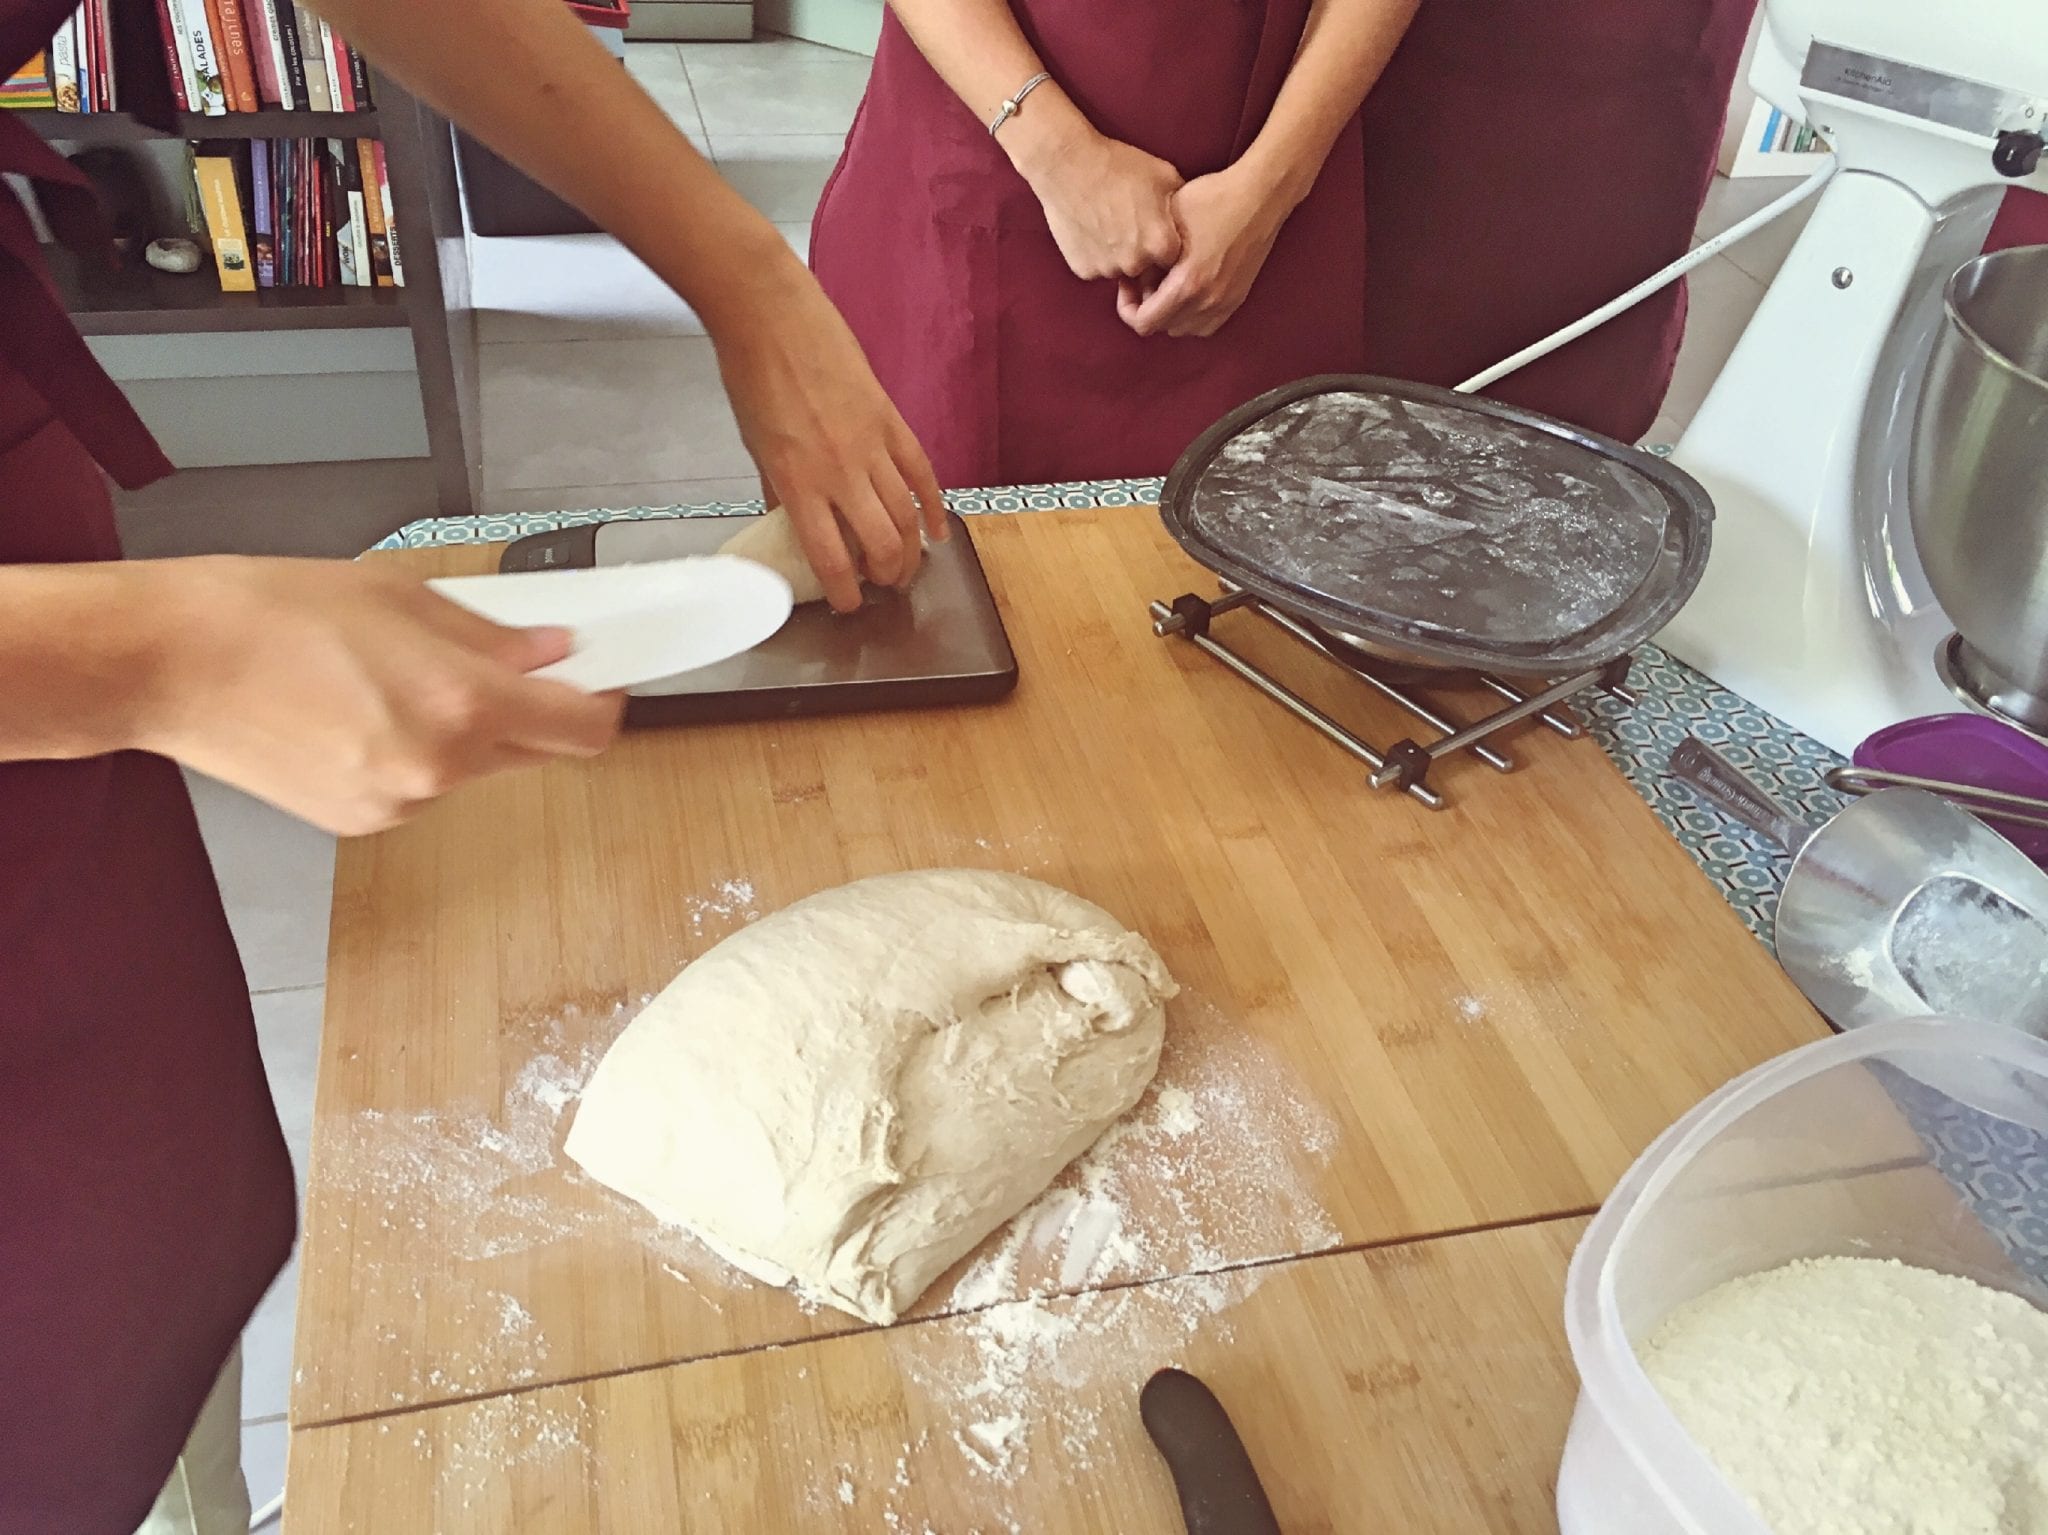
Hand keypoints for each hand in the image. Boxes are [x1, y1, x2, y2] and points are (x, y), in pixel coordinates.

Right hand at [134, 557, 622, 835]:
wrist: (170, 663)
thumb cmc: (267, 614)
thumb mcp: (402, 596)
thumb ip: (493, 634)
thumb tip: (551, 651)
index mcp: (460, 704)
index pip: (581, 730)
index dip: (604, 704)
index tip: (602, 683)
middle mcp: (439, 768)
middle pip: (535, 754)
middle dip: (533, 711)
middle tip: (509, 666)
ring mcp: (399, 803)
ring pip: (475, 770)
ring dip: (467, 732)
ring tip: (397, 680)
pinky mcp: (361, 821)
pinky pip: (422, 786)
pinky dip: (416, 753)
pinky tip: (360, 713)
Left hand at [711, 256, 948, 611]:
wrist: (770, 316)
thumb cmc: (751, 376)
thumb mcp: (754, 444)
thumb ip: (777, 488)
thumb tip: (787, 518)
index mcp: (797, 483)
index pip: (831, 557)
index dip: (845, 591)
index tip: (848, 604)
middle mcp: (839, 472)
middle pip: (881, 543)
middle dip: (887, 575)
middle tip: (884, 585)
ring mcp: (870, 445)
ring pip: (906, 514)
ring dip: (911, 550)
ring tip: (908, 567)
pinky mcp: (889, 419)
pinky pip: (920, 473)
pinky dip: (932, 506)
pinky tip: (937, 529)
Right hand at [1014, 123, 1183, 281]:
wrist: (1068, 164)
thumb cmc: (1118, 164)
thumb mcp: (1164, 174)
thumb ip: (1180, 203)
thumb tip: (1190, 217)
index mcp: (1162, 243)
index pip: (1174, 258)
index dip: (1166, 243)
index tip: (1159, 230)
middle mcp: (1137, 263)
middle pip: (1147, 268)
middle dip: (1143, 252)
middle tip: (1130, 224)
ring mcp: (1108, 269)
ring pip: (1120, 269)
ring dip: (1118, 255)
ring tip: (1109, 223)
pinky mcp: (1083, 270)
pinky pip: (1096, 268)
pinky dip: (1095, 254)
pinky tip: (1092, 228)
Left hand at [1118, 165, 1290, 337]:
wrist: (1260, 195)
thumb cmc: (1214, 199)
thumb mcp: (1168, 221)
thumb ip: (1148, 258)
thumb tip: (1136, 278)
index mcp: (1188, 284)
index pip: (1143, 323)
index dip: (1127, 307)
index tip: (1128, 283)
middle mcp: (1208, 301)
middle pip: (1163, 328)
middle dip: (1148, 308)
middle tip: (1147, 279)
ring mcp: (1226, 303)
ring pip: (1185, 330)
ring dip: (1170, 314)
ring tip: (1167, 284)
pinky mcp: (1238, 298)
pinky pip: (1206, 325)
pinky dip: (1192, 315)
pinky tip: (1188, 290)